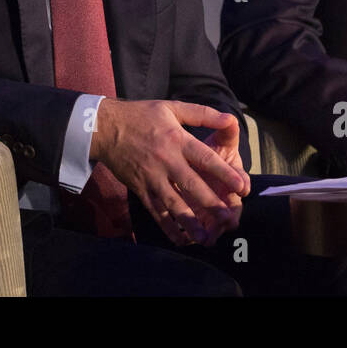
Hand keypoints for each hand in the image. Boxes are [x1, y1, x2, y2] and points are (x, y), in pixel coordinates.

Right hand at [92, 99, 248, 247]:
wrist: (105, 128)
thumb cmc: (141, 115)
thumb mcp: (172, 108)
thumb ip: (202, 114)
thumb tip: (229, 118)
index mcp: (177, 140)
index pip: (205, 158)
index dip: (225, 173)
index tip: (241, 187)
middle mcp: (166, 161)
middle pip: (192, 185)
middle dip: (211, 203)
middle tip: (229, 218)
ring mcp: (152, 177)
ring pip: (173, 204)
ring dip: (190, 221)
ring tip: (206, 237)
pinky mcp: (140, 189)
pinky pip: (155, 211)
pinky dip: (167, 227)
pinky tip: (179, 239)